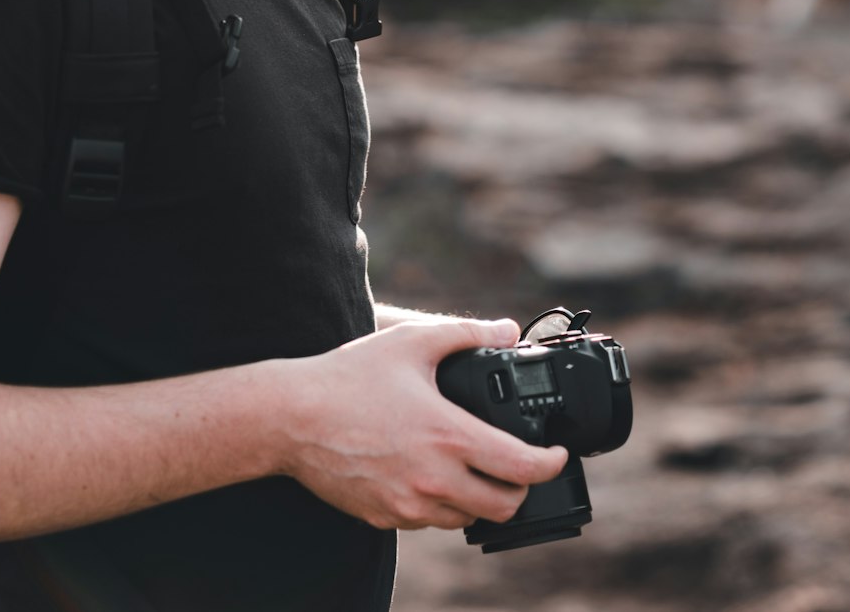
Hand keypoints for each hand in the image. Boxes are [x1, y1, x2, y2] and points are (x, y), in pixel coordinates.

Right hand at [278, 318, 567, 531]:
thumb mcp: (412, 342)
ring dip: (479, 498)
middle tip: (518, 465)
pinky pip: (428, 521)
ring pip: (466, 519)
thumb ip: (464, 332)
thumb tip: (506, 328)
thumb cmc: (351, 375)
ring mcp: (409, 504)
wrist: (293, 417)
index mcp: (448, 436)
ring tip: (474, 467)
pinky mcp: (386, 517)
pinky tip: (430, 474)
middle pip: (503, 506)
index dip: (549, 464)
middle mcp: (434, 479)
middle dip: (520, 488)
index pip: (520, 468)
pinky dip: (441, 504)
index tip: (556, 454)